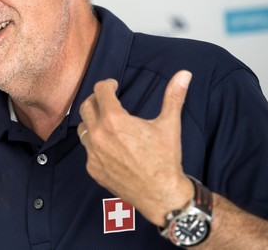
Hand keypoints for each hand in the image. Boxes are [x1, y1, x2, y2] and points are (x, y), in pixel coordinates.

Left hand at [78, 70, 193, 226]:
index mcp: (114, 120)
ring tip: (107, 122)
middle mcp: (98, 135)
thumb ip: (174, 96)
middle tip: (107, 100)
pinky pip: (87, 150)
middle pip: (86, 106)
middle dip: (96, 99)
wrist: (161, 194)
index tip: (114, 85)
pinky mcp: (92, 168)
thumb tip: (184, 74)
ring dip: (92, 121)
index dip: (107, 84)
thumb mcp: (169, 124)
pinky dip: (95, 144)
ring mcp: (93, 153)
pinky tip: (109, 145)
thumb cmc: (165, 159)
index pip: (100, 91)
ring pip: (83, 128)